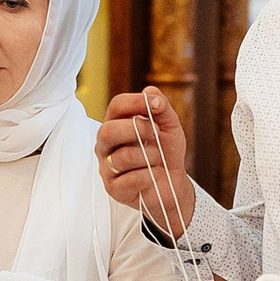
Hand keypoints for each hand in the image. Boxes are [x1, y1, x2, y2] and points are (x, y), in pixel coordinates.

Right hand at [96, 86, 194, 234]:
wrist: (173, 184)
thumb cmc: (167, 153)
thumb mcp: (170, 126)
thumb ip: (162, 108)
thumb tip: (150, 92)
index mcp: (117, 124)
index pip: (116, 106)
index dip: (135, 102)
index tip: (156, 105)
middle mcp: (107, 145)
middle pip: (108, 131)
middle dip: (138, 130)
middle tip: (158, 135)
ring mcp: (107, 167)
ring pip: (123, 157)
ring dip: (150, 156)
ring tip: (158, 160)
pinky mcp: (114, 188)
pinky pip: (130, 179)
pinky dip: (149, 176)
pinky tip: (153, 176)